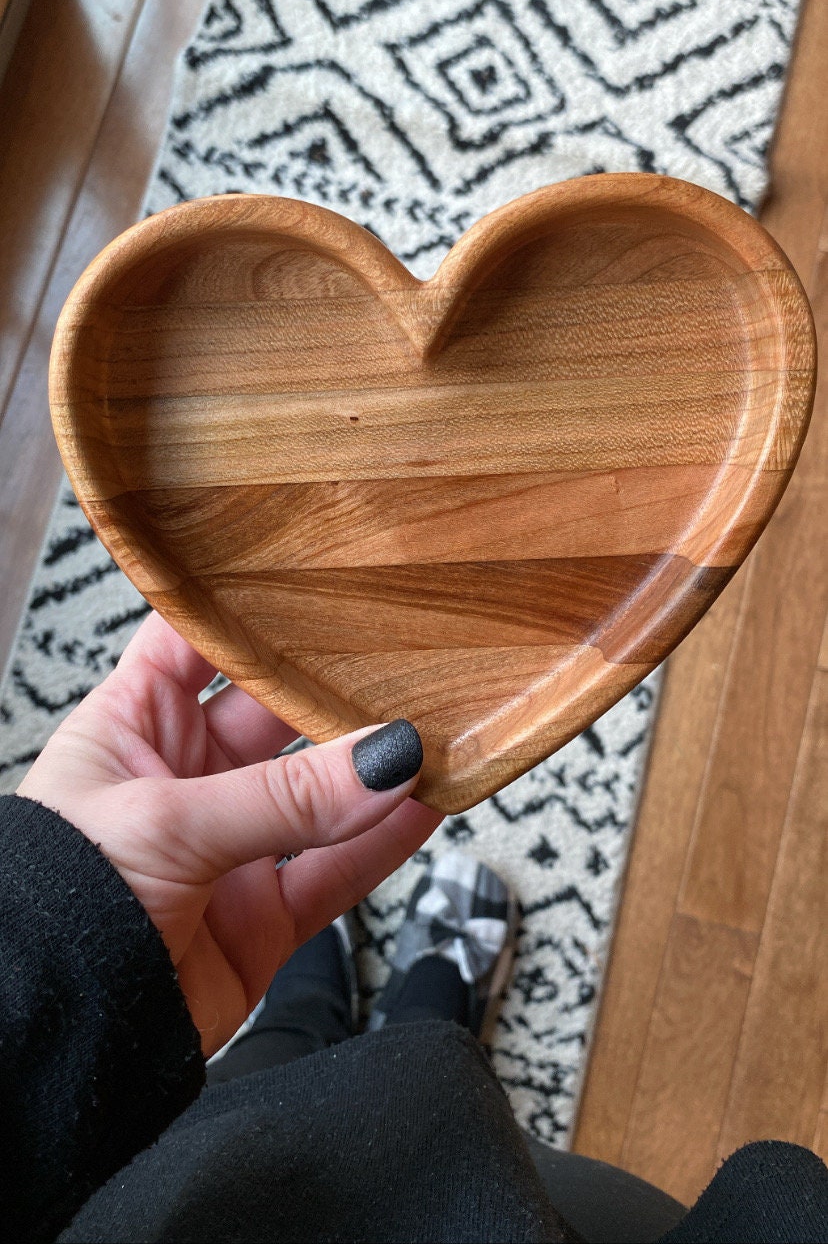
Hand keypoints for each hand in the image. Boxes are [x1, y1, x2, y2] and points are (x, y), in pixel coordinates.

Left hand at [17, 612, 440, 1054]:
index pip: (196, 640)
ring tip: (432, 731)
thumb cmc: (56, 908)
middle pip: (274, 714)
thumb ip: (284, 796)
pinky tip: (424, 809)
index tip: (317, 575)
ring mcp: (225, 849)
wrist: (52, 1040)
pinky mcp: (260, 918)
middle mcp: (181, 779)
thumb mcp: (166, 824)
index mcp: (131, 725)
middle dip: (332, 690)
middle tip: (402, 658)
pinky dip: (382, 844)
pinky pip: (334, 871)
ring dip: (370, 771)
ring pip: (316, 795)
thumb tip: (385, 759)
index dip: (251, 607)